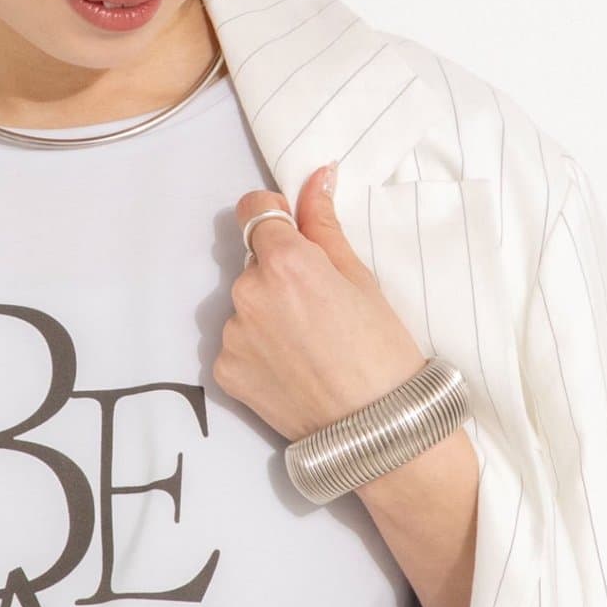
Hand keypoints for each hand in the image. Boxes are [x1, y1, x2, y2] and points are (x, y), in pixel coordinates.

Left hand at [213, 162, 427, 442]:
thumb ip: (324, 225)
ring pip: (244, 307)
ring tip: (308, 346)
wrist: (376, 429)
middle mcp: (247, 293)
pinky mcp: (224, 370)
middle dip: (278, 277)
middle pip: (252, 265)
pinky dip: (257, 352)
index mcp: (284, 261)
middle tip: (319, 310)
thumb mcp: (360, 279)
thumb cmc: (381, 351)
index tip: (292, 235)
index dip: (274, 218)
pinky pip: (236, 345)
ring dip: (266, 316)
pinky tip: (291, 369)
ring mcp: (231, 334)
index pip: (254, 210)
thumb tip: (316, 178)